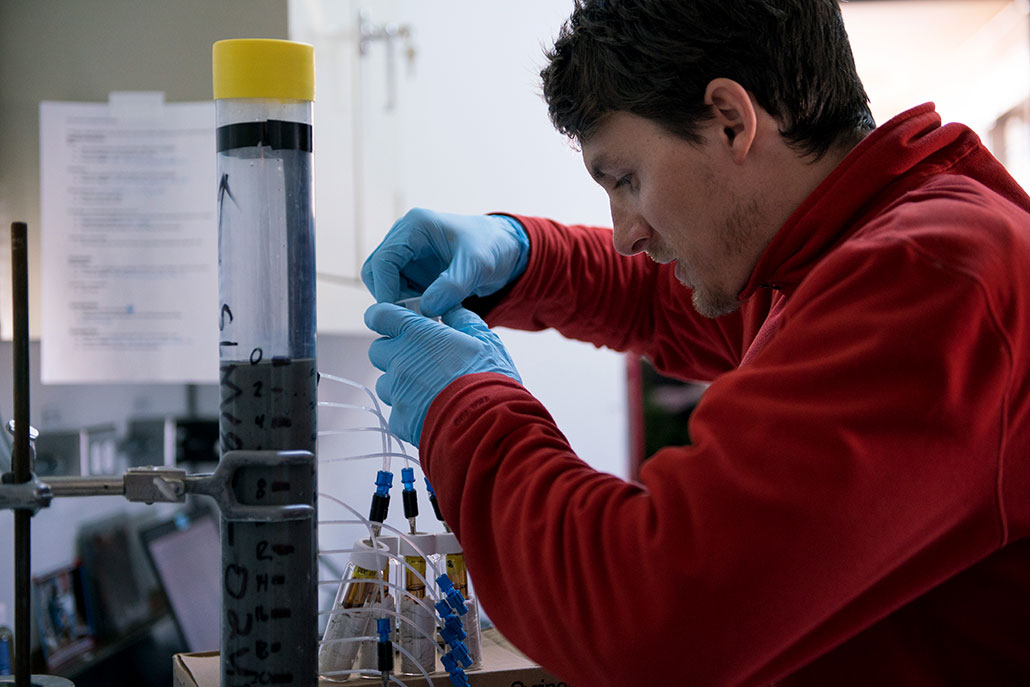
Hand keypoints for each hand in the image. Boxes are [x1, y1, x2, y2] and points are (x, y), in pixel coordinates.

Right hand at [361, 208, 529, 316]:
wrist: (505, 250)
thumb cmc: (492, 248)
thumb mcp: (477, 265)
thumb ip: (453, 285)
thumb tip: (427, 308)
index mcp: (415, 227)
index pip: (383, 260)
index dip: (386, 290)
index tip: (401, 315)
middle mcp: (405, 238)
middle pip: (375, 272)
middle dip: (390, 297)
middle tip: (415, 316)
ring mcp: (407, 255)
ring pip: (384, 284)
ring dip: (400, 303)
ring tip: (430, 314)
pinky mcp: (413, 271)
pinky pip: (399, 292)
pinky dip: (410, 305)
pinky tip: (433, 312)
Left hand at [365, 303, 521, 445]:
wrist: (485, 424)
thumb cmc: (488, 379)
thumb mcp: (485, 340)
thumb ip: (463, 321)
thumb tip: (453, 311)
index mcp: (418, 335)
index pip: (380, 315)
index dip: (382, 316)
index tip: (390, 320)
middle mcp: (400, 361)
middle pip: (378, 350)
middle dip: (393, 352)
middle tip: (418, 358)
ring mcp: (397, 392)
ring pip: (385, 383)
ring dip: (400, 383)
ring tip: (429, 390)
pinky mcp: (399, 420)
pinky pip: (396, 412)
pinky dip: (409, 411)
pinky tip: (432, 411)